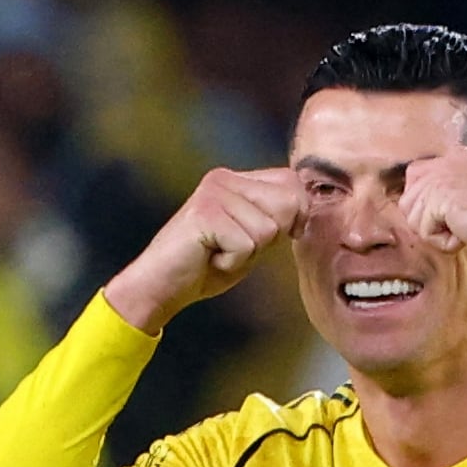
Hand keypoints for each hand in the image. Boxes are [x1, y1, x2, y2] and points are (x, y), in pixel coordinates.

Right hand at [105, 167, 305, 332]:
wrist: (159, 287)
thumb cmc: (204, 267)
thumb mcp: (249, 239)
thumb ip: (274, 221)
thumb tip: (307, 213)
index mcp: (235, 179)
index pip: (291, 181)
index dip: (297, 214)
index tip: (275, 237)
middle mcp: (224, 179)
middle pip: (288, 202)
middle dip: (272, 237)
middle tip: (235, 247)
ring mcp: (213, 193)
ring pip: (268, 229)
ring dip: (248, 254)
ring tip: (218, 253)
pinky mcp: (205, 214)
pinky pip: (246, 245)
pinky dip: (232, 263)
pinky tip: (209, 259)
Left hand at [398, 145, 466, 264]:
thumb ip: (455, 191)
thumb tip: (431, 208)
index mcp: (459, 156)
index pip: (417, 177)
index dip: (428, 206)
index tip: (453, 217)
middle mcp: (448, 160)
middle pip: (408, 199)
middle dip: (428, 221)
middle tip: (460, 225)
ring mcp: (443, 176)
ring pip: (413, 218)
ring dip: (438, 233)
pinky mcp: (441, 197)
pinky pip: (425, 232)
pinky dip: (445, 242)